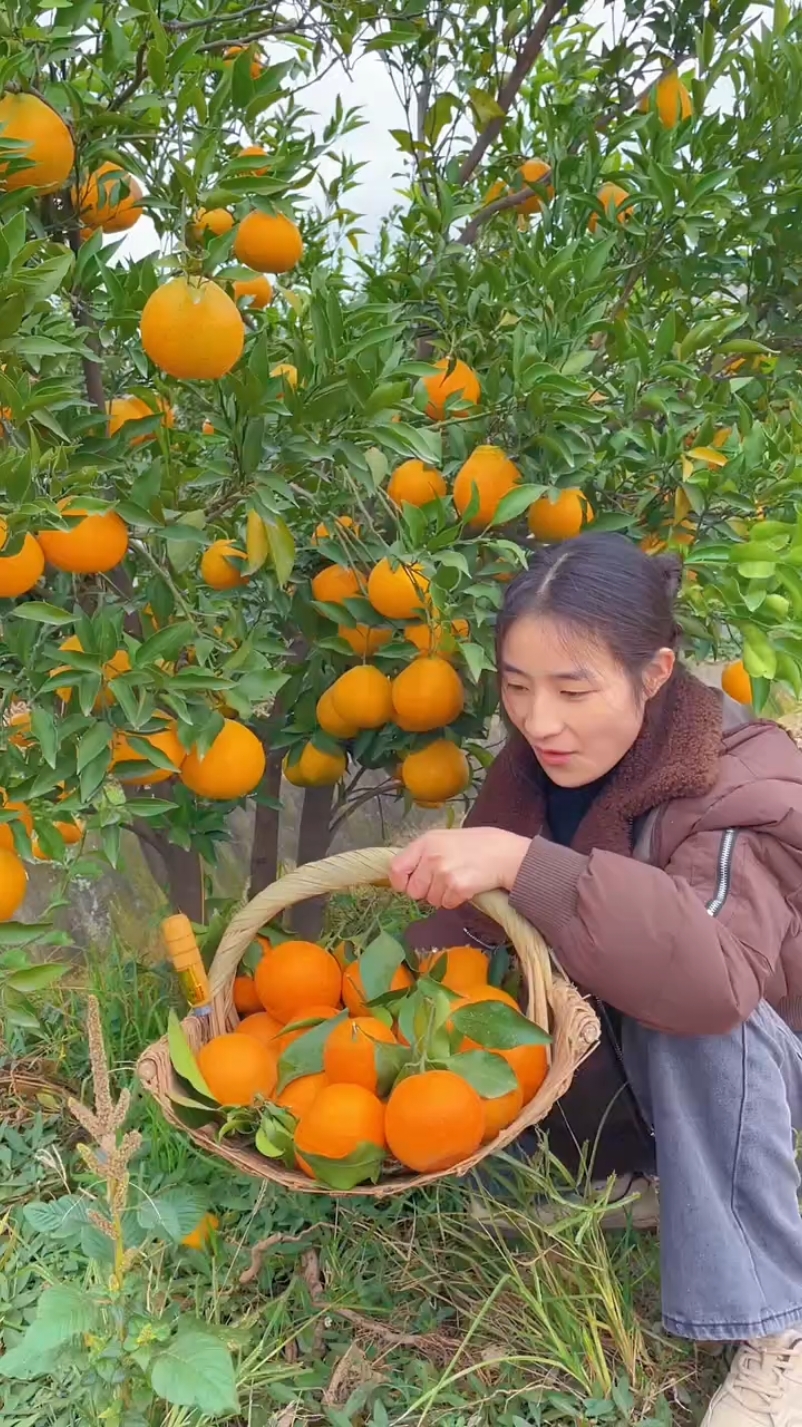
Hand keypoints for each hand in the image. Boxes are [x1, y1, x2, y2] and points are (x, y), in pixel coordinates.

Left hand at [389, 828, 530, 908]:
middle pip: (413, 891)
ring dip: (442, 896)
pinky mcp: (457, 888)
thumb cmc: (475, 844)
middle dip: (426, 891)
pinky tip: (467, 885)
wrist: (504, 853)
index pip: (396, 868)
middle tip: (442, 881)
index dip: (401, 881)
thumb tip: (404, 874)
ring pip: (431, 900)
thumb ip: (423, 854)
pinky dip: (456, 900)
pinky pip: (447, 904)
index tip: (409, 884)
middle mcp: (431, 857)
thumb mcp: (444, 839)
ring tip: (458, 880)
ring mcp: (444, 873)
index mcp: (425, 842)